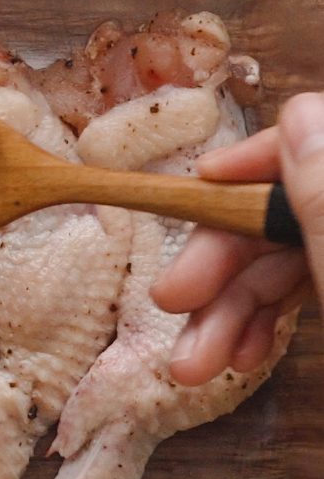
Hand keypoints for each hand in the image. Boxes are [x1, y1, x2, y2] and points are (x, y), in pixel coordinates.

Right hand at [150, 92, 323, 386]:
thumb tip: (303, 114)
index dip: (262, 157)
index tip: (199, 183)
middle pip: (296, 210)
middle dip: (227, 262)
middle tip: (172, 304)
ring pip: (293, 260)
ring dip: (232, 309)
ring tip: (195, 363)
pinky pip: (307, 292)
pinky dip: (264, 324)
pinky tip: (238, 356)